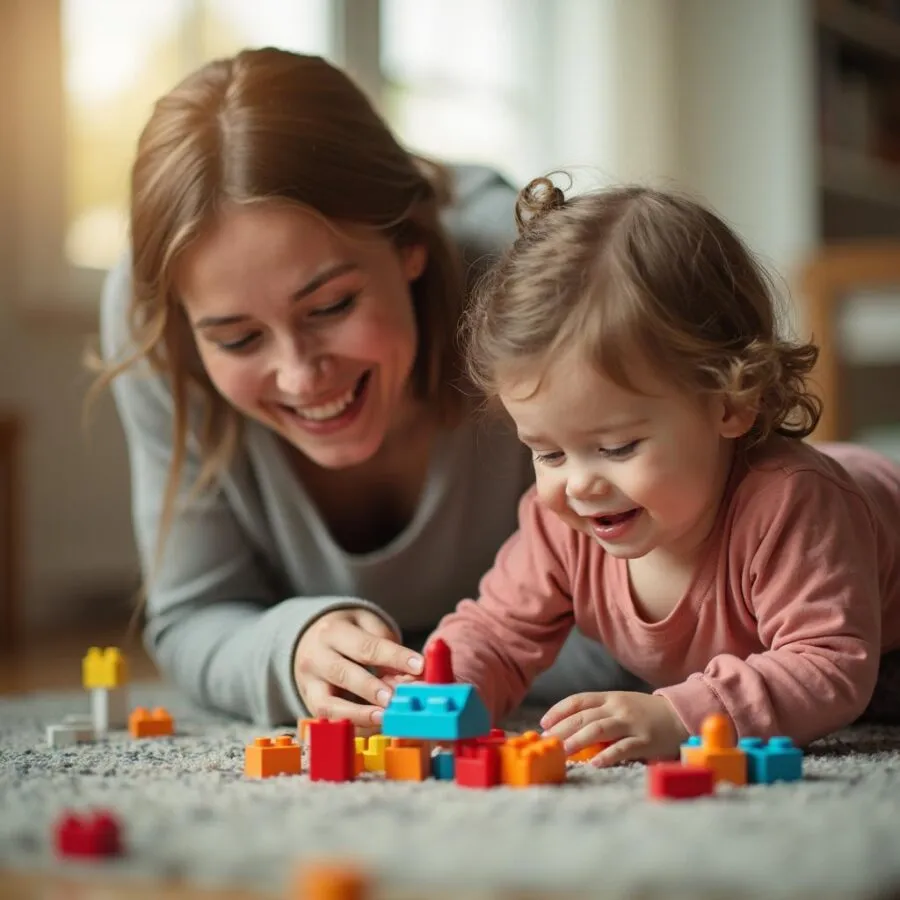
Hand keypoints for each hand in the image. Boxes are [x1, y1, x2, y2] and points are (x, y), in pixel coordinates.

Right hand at [293, 609, 423, 727]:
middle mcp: (315, 656)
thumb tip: (411, 678)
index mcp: (333, 631)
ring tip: (383, 718)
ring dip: (357, 714)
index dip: (394, 657)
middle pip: (343, 673)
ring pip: (328, 704)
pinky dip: (352, 724)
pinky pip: (328, 719)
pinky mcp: (310, 703)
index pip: (366, 646)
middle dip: (370, 688)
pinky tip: (373, 725)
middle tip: (395, 698)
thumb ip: (389, 651)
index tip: (419, 666)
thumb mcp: (369, 628)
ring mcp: (309, 683)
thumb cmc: (349, 632)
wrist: (312, 638)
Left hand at [540, 691, 688, 765]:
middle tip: (546, 742)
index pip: (578, 700)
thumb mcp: (620, 706)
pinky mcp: (645, 741)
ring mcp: (632, 723)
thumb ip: (599, 714)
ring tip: (562, 751)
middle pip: (584, 716)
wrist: (680, 715)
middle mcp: (618, 707)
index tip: (543, 723)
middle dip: (562, 729)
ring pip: (599, 729)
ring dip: (577, 740)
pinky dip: (607, 755)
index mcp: (610, 697)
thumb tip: (568, 731)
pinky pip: (623, 748)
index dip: (559, 711)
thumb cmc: (644, 713)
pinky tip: (594, 763)